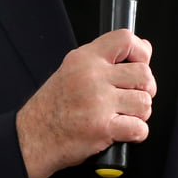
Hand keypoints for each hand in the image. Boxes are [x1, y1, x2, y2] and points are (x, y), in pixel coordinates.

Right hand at [17, 29, 154, 177]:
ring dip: (140, 114)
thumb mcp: (71, 70)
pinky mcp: (103, 127)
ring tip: (123, 116)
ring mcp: (98, 102)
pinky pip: (140, 128)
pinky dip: (136, 133)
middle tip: (132, 98)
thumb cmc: (52, 108)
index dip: (141, 52)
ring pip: (145, 102)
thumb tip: (143, 49)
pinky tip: (122, 132)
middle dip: (145, 89)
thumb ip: (104, 60)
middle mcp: (92, 76)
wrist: (32, 138)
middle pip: (144, 74)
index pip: (125, 39)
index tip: (141, 63)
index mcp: (84, 58)